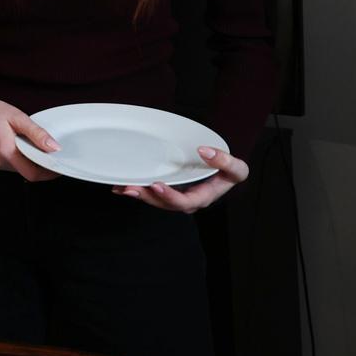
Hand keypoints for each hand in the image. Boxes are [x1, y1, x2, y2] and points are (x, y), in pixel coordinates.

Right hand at [0, 89, 58, 181]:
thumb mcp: (18, 117)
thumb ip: (37, 134)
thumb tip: (54, 148)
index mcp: (6, 150)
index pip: (32, 173)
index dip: (47, 173)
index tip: (56, 168)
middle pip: (24, 172)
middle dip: (36, 164)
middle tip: (41, 150)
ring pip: (15, 169)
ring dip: (23, 161)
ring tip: (21, 142)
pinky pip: (6, 166)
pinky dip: (12, 159)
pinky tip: (9, 145)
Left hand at [113, 146, 247, 211]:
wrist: (223, 169)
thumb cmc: (229, 170)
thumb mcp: (236, 168)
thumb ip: (226, 161)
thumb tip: (205, 151)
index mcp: (203, 198)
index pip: (185, 202)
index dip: (170, 196)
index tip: (157, 185)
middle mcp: (187, 200)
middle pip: (164, 204)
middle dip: (147, 197)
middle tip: (130, 188)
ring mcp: (175, 195)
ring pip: (154, 199)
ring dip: (138, 194)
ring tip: (122, 188)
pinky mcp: (167, 190)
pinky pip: (150, 192)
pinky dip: (135, 189)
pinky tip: (119, 186)